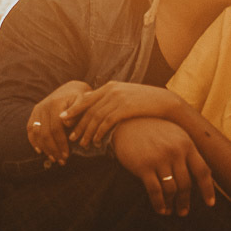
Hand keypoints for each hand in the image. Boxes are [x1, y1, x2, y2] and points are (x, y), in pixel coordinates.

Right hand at [26, 80, 91, 163]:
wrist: (72, 88)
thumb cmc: (82, 97)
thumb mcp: (84, 100)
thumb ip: (77, 109)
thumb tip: (65, 122)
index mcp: (55, 104)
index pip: (56, 128)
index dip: (61, 143)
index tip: (67, 155)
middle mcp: (44, 106)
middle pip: (45, 133)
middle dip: (53, 149)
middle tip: (62, 161)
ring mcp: (38, 109)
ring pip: (36, 133)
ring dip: (45, 148)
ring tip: (54, 159)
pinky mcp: (35, 112)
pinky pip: (30, 128)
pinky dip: (34, 141)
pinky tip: (40, 151)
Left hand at [62, 81, 182, 147]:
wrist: (166, 102)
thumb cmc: (146, 102)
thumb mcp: (127, 96)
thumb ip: (113, 100)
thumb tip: (100, 110)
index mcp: (110, 86)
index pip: (86, 98)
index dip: (74, 110)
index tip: (64, 120)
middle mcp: (111, 90)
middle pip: (88, 109)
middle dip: (78, 124)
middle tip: (70, 137)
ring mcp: (118, 98)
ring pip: (95, 117)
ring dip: (87, 132)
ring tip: (82, 144)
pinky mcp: (125, 107)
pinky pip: (106, 122)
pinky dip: (99, 133)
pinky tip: (96, 142)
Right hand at [112, 117, 213, 215]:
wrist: (127, 122)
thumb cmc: (153, 130)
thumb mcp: (175, 134)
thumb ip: (188, 151)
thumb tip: (203, 173)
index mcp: (186, 144)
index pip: (202, 171)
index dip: (208, 190)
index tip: (210, 203)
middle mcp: (175, 152)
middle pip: (186, 184)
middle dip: (185, 201)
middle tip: (183, 211)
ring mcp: (159, 159)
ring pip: (171, 189)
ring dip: (172, 203)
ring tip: (170, 210)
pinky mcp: (144, 166)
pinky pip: (155, 191)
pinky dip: (159, 204)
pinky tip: (160, 209)